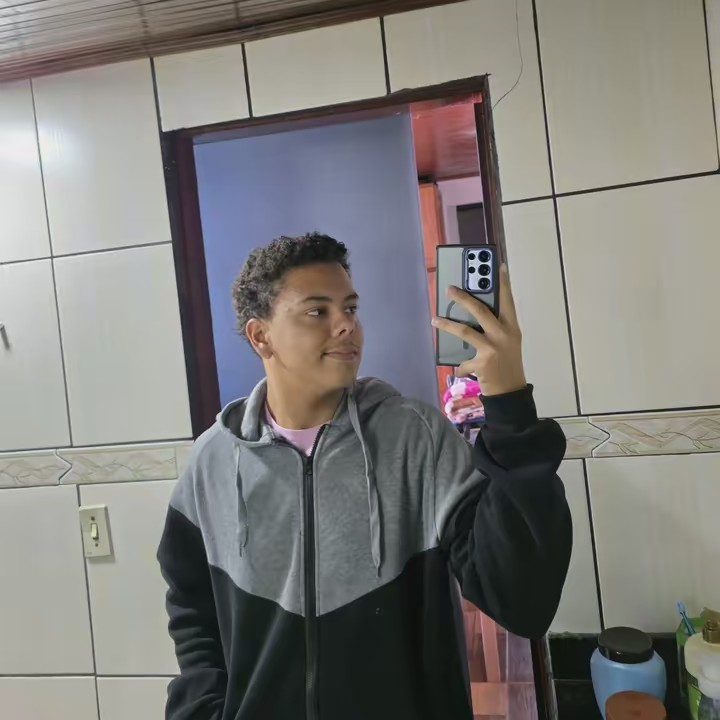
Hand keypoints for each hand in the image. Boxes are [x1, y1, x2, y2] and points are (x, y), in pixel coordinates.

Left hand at [432, 265, 526, 396]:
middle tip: (449, 289)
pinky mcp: (482, 362)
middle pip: (480, 310)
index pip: (507, 300)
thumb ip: (496, 328)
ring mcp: (492, 348)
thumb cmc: (507, 364)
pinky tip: (461, 368)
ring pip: (465, 330)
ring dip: (447, 324)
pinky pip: (464, 360)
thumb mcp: (508, 342)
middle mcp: (503, 334)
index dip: (503, 283)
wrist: (510, 392)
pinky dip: (461, 365)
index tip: (498, 266)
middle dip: (463, 298)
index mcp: (512, 327)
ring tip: (435, 319)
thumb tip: (472, 313)